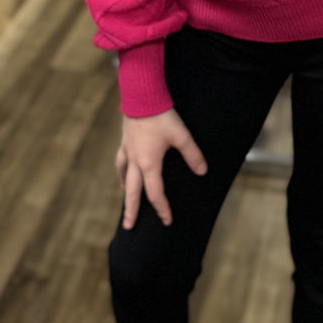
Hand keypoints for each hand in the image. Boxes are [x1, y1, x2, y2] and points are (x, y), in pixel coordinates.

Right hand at [116, 108, 207, 229]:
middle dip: (132, 210)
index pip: (155, 193)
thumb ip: (192, 154)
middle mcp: (135, 160)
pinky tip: (122, 169)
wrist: (141, 95)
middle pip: (132, 191)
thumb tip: (202, 171)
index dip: (162, 209)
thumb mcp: (181, 135)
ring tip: (124, 198)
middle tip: (128, 227)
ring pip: (123, 176)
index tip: (166, 221)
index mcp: (149, 164)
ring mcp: (128, 150)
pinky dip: (121, 170)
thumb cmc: (161, 115)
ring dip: (125, 190)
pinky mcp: (125, 139)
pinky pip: (120, 160)